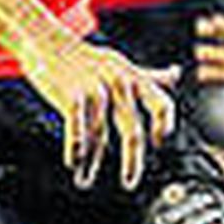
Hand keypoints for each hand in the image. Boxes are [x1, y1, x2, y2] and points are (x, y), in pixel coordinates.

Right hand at [19, 33, 176, 189]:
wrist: (47, 41)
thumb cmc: (86, 57)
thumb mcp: (123, 64)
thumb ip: (149, 75)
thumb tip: (176, 74)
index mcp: (134, 79)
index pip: (162, 103)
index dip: (164, 124)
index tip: (159, 142)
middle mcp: (119, 85)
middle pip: (132, 129)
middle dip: (132, 159)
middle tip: (130, 181)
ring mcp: (95, 90)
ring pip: (99, 135)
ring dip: (91, 162)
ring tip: (84, 179)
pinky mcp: (72, 96)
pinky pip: (78, 129)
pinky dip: (76, 149)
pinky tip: (73, 164)